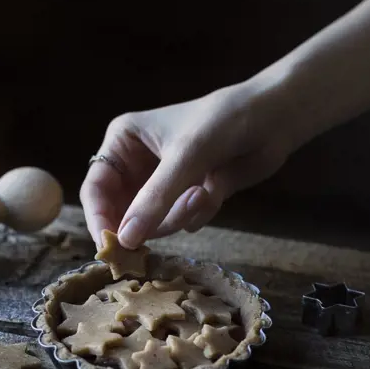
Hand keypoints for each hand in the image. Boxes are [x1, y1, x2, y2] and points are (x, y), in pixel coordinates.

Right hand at [80, 76, 294, 248]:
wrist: (273, 120)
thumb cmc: (223, 122)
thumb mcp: (185, 157)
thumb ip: (154, 200)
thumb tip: (124, 240)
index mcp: (123, 142)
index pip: (96, 189)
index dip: (100, 219)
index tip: (112, 248)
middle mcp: (137, 165)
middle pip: (122, 213)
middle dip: (148, 221)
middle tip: (163, 232)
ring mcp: (163, 184)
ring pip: (153, 223)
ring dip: (178, 215)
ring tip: (202, 193)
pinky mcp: (186, 197)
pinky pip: (180, 222)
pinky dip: (198, 213)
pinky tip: (214, 190)